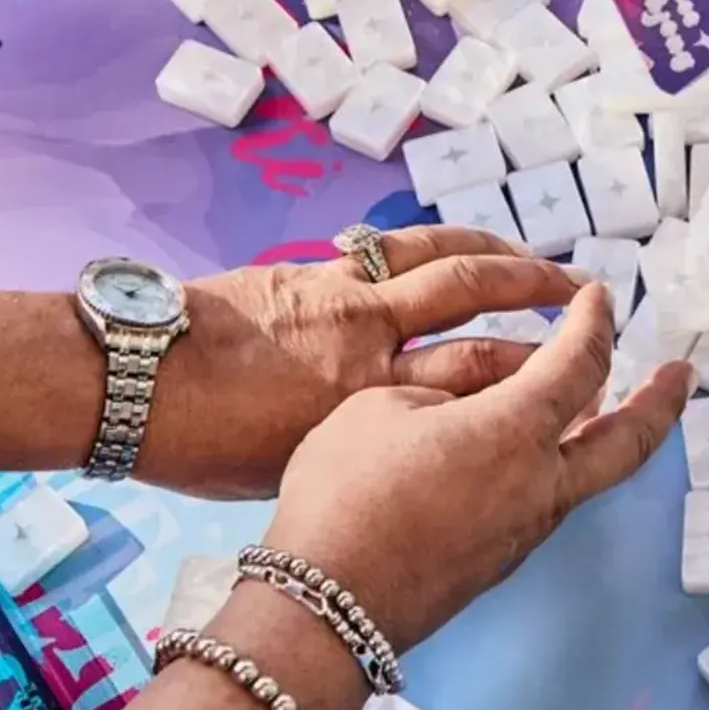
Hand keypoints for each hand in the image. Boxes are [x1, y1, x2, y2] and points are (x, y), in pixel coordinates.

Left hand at [142, 226, 586, 498]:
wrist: (129, 379)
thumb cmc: (203, 443)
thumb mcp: (299, 464)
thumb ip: (366, 438)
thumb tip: (410, 432)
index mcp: (369, 393)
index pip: (480, 370)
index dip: (539, 366)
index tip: (578, 369)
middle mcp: (369, 331)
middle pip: (475, 293)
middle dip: (537, 288)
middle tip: (579, 291)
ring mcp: (343, 289)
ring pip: (439, 251)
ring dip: (497, 250)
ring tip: (534, 258)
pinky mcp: (315, 269)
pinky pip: (391, 247)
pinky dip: (435, 246)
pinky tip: (457, 251)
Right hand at [261, 284, 691, 650]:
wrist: (326, 607)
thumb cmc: (345, 493)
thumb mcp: (381, 406)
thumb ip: (440, 392)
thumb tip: (471, 408)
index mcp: (517, 431)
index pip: (581, 362)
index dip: (595, 322)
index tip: (599, 296)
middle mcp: (541, 483)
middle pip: (627, 440)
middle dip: (660, 402)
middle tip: (682, 374)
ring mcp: (526, 530)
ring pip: (589, 474)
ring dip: (606, 434)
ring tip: (604, 405)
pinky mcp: (501, 561)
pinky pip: (548, 500)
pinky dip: (558, 465)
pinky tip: (531, 455)